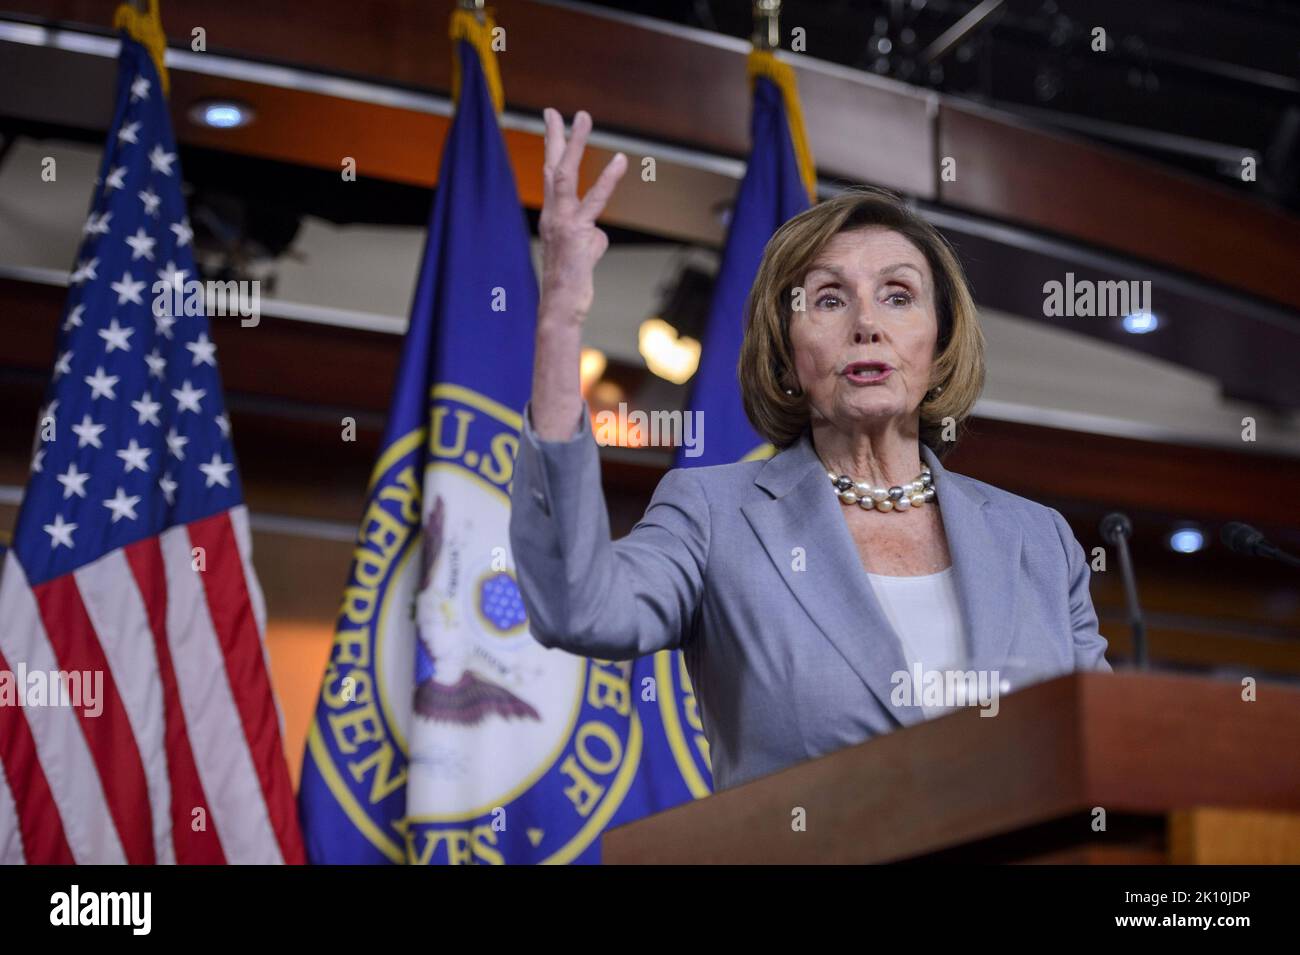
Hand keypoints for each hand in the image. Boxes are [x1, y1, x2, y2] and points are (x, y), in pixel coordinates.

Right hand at [539, 108, 626, 323]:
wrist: (562, 306)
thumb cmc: (573, 284)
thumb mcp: (585, 254)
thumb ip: (591, 236)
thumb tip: (598, 233)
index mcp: (553, 217)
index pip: (551, 176)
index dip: (551, 148)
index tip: (552, 122)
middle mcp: (552, 215)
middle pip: (552, 167)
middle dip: (554, 137)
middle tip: (553, 110)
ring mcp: (562, 222)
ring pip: (565, 175)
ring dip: (574, 144)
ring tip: (583, 117)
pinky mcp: (577, 232)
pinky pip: (594, 200)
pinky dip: (608, 179)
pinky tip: (620, 159)